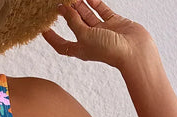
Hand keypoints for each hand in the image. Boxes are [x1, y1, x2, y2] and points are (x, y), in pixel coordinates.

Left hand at [41, 0, 155, 68]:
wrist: (133, 51)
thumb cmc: (108, 50)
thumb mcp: (84, 36)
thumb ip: (73, 22)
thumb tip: (63, 10)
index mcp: (80, 49)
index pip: (61, 44)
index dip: (51, 37)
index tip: (43, 28)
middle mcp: (89, 40)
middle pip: (74, 25)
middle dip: (67, 14)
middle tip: (59, 3)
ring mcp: (102, 31)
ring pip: (87, 15)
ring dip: (80, 6)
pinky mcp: (113, 22)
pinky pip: (102, 10)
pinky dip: (95, 3)